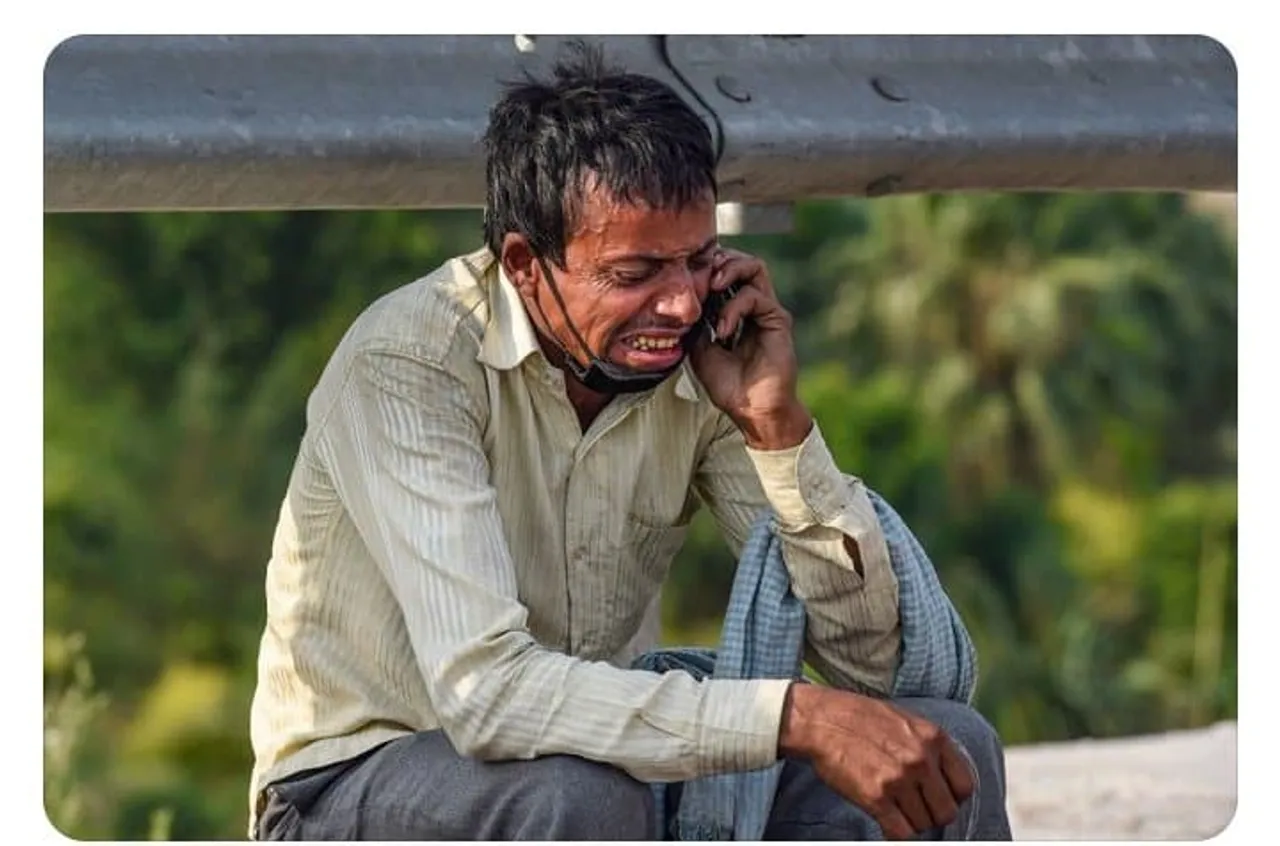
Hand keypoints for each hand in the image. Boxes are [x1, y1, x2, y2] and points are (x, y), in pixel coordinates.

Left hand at [689, 248, 811, 449]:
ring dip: (729, 270)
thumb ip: (696, 323)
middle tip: (699, 274)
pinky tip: (722, 328)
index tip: (685, 276)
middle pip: (742, 261)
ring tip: (711, 286)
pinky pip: (755, 296)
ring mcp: (767, 311)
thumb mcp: (699, 350)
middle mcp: (754, 306)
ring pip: (754, 267)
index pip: (725, 273)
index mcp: (736, 311)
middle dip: (719, 260)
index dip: (706, 268)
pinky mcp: (778, 320)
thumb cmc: (728, 386)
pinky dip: (733, 307)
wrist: (752, 410)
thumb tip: (683, 302)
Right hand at [779, 683, 975, 839]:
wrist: (821, 719)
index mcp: (934, 738)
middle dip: (931, 814)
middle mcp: (921, 760)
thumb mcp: (905, 720)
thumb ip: (929, 746)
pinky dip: (894, 833)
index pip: (965, 786)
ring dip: (910, 822)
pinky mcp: (876, 797)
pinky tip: (885, 821)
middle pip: (946, 811)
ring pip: (923, 825)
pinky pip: (901, 833)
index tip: (936, 797)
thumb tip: (943, 776)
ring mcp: (899, 779)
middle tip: (913, 807)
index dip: (952, 797)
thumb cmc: (859, 717)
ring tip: (894, 809)